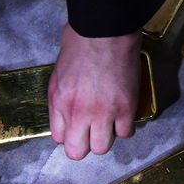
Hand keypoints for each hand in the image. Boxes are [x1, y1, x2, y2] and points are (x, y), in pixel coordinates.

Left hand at [48, 24, 140, 159]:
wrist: (105, 31)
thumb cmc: (79, 45)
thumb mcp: (57, 75)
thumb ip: (60, 100)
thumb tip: (65, 117)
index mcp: (60, 103)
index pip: (59, 139)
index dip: (68, 133)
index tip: (76, 126)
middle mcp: (79, 113)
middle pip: (78, 152)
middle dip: (84, 144)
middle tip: (91, 130)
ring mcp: (104, 113)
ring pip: (102, 147)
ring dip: (104, 137)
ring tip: (108, 123)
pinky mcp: (126, 108)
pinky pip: (125, 133)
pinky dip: (124, 127)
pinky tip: (123, 115)